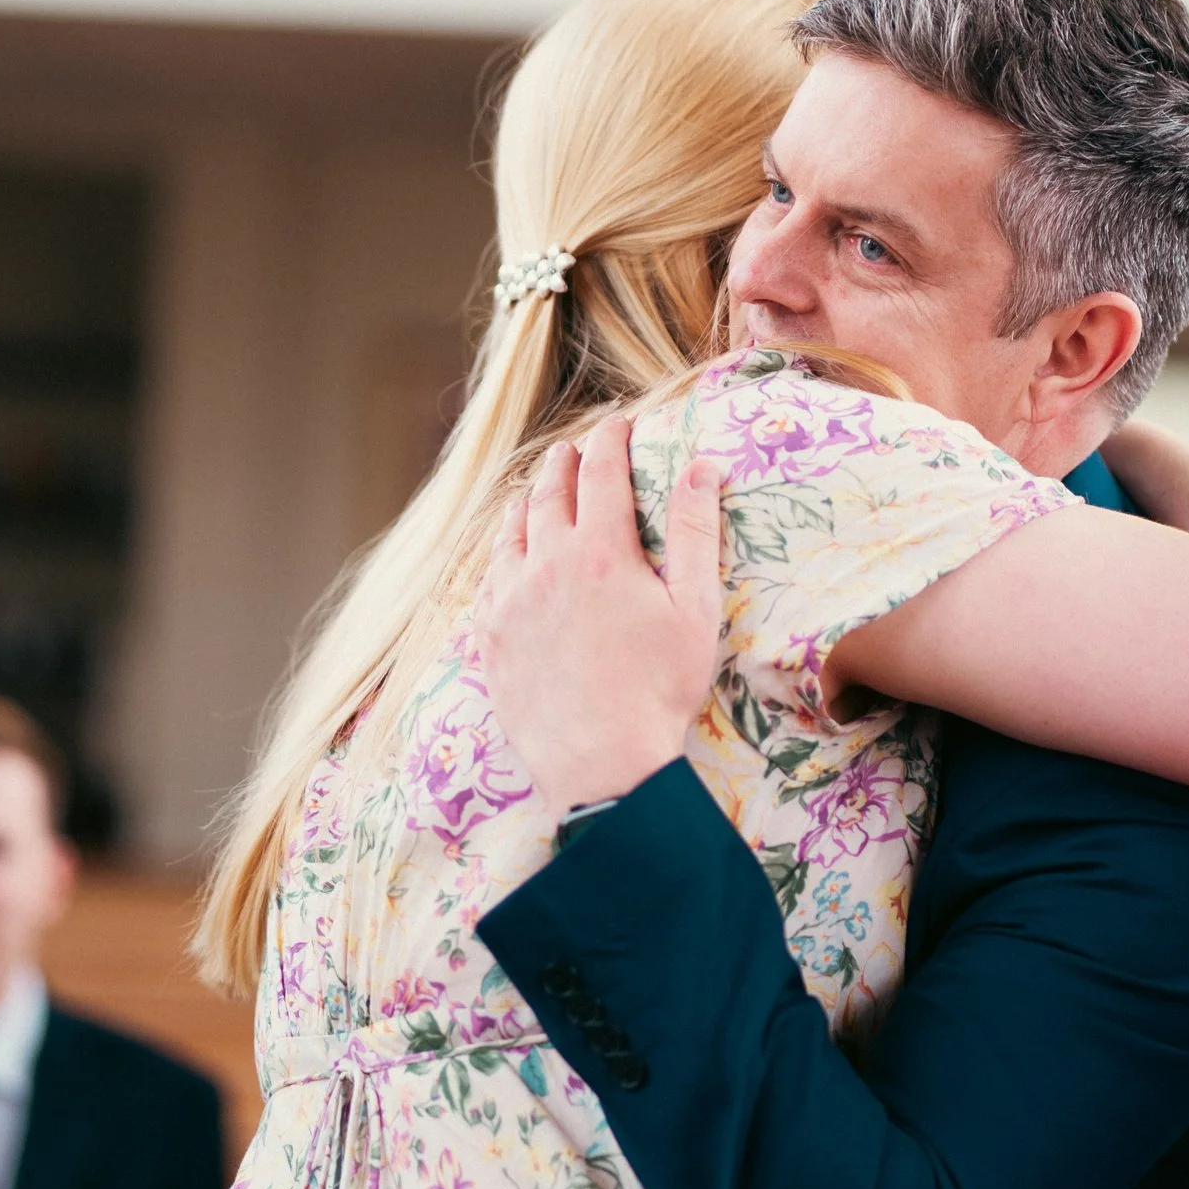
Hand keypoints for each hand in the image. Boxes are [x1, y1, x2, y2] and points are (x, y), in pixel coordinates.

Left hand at [475, 414, 726, 813]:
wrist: (600, 762)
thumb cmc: (658, 689)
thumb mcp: (695, 610)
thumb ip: (695, 532)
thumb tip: (702, 468)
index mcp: (601, 553)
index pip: (602, 474)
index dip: (611, 442)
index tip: (618, 425)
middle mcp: (546, 566)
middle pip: (550, 495)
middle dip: (563, 464)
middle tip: (572, 449)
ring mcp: (510, 602)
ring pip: (511, 534)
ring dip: (526, 505)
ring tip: (534, 493)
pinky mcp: (490, 638)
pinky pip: (486, 580)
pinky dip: (499, 556)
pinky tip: (506, 559)